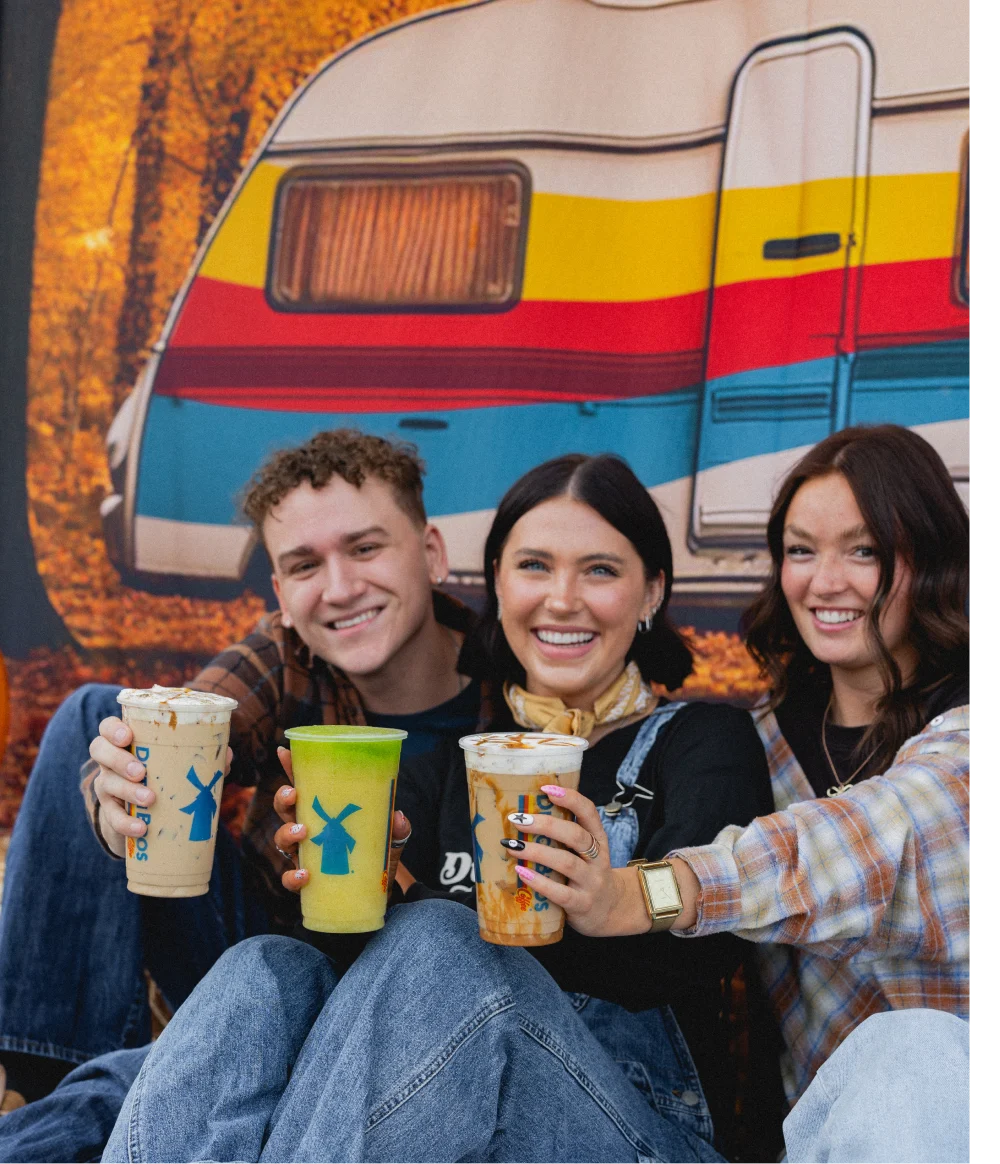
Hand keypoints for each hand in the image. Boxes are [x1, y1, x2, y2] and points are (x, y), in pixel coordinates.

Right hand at [90, 716, 232, 857]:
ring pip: (106, 783)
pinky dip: (126, 823)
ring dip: (127, 791)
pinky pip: (111, 817)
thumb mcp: (180, 764)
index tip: (128, 736)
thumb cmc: (165, 776)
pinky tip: (141, 828)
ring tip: (150, 799)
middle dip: (119, 759)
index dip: (113, 729)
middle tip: (141, 771)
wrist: (146, 814)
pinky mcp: (109, 812)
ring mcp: (106, 785)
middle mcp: (110, 761)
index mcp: (125, 742)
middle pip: (99, 750)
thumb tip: (227, 754)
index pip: (107, 727)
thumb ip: (203, 758)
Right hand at [271, 747, 412, 893]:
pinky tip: (305, 875)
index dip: (291, 768)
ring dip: (287, 833)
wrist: (380, 892)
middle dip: (283, 798)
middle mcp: (310, 830)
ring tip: (303, 831)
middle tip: (293, 794)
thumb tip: (396, 816)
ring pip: (282, 839)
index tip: (284, 751)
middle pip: (285, 809)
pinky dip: (293, 877)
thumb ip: (397, 827)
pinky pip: (289, 879)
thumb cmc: (378, 855)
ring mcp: (305, 855)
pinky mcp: (308, 882)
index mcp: (325, 812)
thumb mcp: (391, 837)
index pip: (305, 786)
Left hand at [506, 785, 698, 936]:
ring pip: (567, 862)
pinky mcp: (582, 904)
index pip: (589, 812)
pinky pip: (561, 893)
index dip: (570, 798)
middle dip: (545, 825)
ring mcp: (592, 882)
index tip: (545, 789)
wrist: (610, 911)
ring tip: (512, 846)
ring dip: (537, 852)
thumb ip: (565, 835)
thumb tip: (525, 814)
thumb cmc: (587, 874)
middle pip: (575, 835)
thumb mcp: (586, 852)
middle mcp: (598, 858)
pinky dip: (539, 882)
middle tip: (518, 819)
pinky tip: (521, 873)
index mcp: (598, 839)